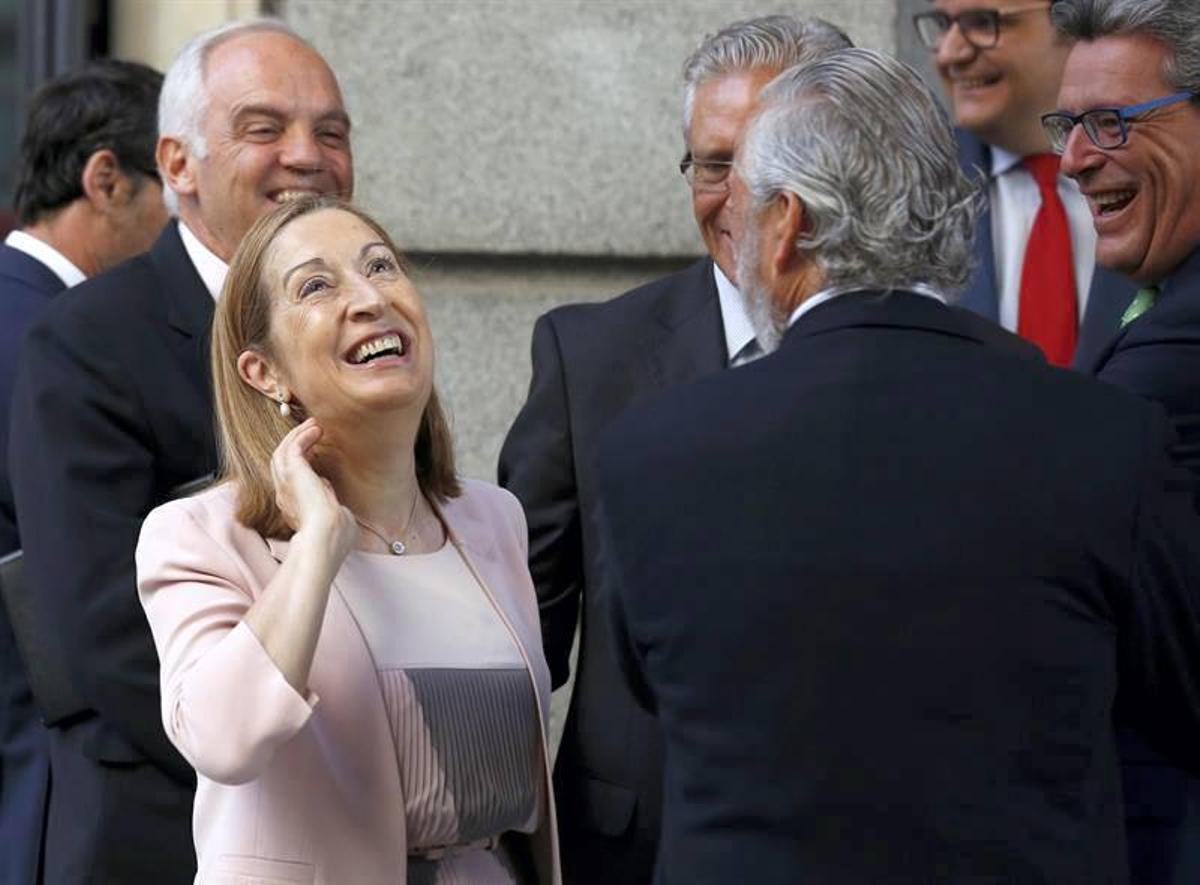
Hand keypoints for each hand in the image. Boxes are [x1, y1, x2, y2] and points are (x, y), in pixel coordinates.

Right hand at [270, 418, 356, 560]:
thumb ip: (331, 505)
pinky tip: (315, 430)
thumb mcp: (335, 519)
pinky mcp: (292, 474)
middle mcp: (285, 496)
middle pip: (281, 463)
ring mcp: (285, 484)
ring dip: (296, 436)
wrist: (326, 538)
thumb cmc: (335, 537)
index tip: (314, 455)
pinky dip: (301, 436)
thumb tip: (330, 492)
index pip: (292, 483)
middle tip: (311, 431)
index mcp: (294, 509)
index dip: (301, 466)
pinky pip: (292, 448)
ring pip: (282, 453)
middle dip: (294, 445)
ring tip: (312, 425)